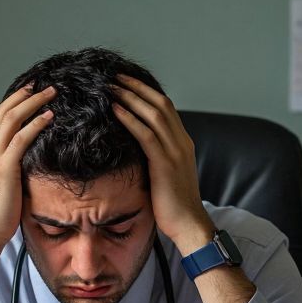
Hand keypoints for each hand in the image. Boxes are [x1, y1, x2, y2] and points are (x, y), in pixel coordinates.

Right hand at [0, 86, 53, 302]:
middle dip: (24, 94)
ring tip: (51, 93)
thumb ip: (14, 166)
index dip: (14, 101)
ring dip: (33, 102)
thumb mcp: (5, 182)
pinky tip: (49, 117)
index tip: (30, 91)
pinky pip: (21, 138)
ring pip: (11, 118)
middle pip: (3, 110)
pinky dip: (36, 123)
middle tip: (42, 84)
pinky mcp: (4, 167)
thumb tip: (34, 160)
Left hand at [110, 75, 214, 254]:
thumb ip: (156, 157)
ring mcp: (175, 152)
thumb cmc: (174, 205)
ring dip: (131, 97)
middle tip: (116, 77)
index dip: (146, 92)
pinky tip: (115, 110)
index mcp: (183, 143)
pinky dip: (130, 119)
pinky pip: (146, 135)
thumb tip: (135, 148)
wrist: (189, 225)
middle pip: (161, 104)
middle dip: (137, 87)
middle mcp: (182, 142)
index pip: (166, 108)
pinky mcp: (165, 164)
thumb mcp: (167, 174)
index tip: (127, 83)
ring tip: (112, 88)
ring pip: (153, 114)